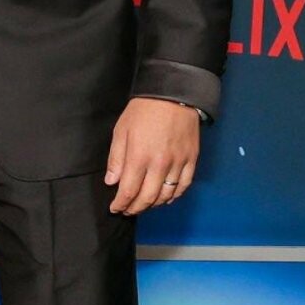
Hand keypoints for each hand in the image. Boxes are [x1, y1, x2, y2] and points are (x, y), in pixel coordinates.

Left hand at [105, 98, 199, 214]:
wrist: (173, 93)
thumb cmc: (143, 110)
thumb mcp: (121, 131)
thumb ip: (116, 159)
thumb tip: (112, 182)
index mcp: (139, 156)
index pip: (129, 191)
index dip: (121, 204)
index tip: (115, 208)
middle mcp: (160, 164)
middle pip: (148, 197)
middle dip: (135, 208)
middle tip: (127, 210)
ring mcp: (178, 162)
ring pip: (167, 195)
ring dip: (153, 204)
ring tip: (144, 205)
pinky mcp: (192, 159)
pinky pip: (184, 185)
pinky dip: (174, 196)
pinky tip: (166, 197)